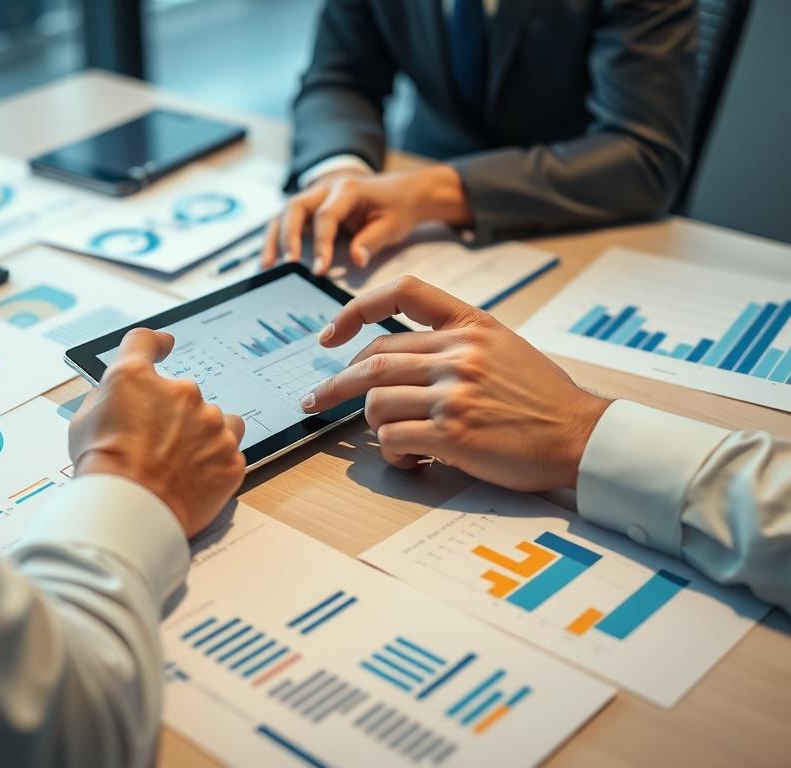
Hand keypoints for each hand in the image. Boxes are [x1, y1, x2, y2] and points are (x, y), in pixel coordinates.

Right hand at [70, 328, 246, 537]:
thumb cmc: (102, 472)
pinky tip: (193, 479)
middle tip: (154, 445)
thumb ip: (106, 398)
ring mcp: (211, 424)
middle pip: (182, 393)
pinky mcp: (230, 455)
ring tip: (179, 463)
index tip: (164, 345)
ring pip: (214, 420)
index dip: (154, 343)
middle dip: (171, 415)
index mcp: (137, 378)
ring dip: (201, 434)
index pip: (145, 342)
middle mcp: (180, 392)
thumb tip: (117, 396)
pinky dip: (214, 462)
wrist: (131, 512)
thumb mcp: (83, 423)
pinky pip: (228, 451)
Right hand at [261, 165, 473, 274]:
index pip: (326, 216)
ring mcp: (315, 196)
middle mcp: (325, 189)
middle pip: (296, 207)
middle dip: (288, 236)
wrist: (401, 190)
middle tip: (288, 263)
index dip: (320, 244)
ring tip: (266, 265)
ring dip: (274, 239)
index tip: (319, 270)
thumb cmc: (396, 207)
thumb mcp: (392, 224)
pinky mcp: (311, 208)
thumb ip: (372, 241)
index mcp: (347, 189)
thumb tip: (356, 260)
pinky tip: (270, 260)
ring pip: (285, 213)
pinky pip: (286, 220)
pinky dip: (276, 239)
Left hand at [300, 277, 611, 490]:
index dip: (356, 310)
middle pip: (373, 360)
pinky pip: (392, 439)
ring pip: (376, 402)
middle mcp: (460, 353)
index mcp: (471, 324)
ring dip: (373, 427)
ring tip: (399, 440)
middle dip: (335, 384)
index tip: (330, 335)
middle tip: (315, 400)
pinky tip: (412, 459)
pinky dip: (392, 453)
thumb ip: (453, 342)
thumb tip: (396, 357)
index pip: (402, 293)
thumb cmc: (542, 398)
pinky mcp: (453, 434)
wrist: (582, 436)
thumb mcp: (503, 347)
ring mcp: (455, 393)